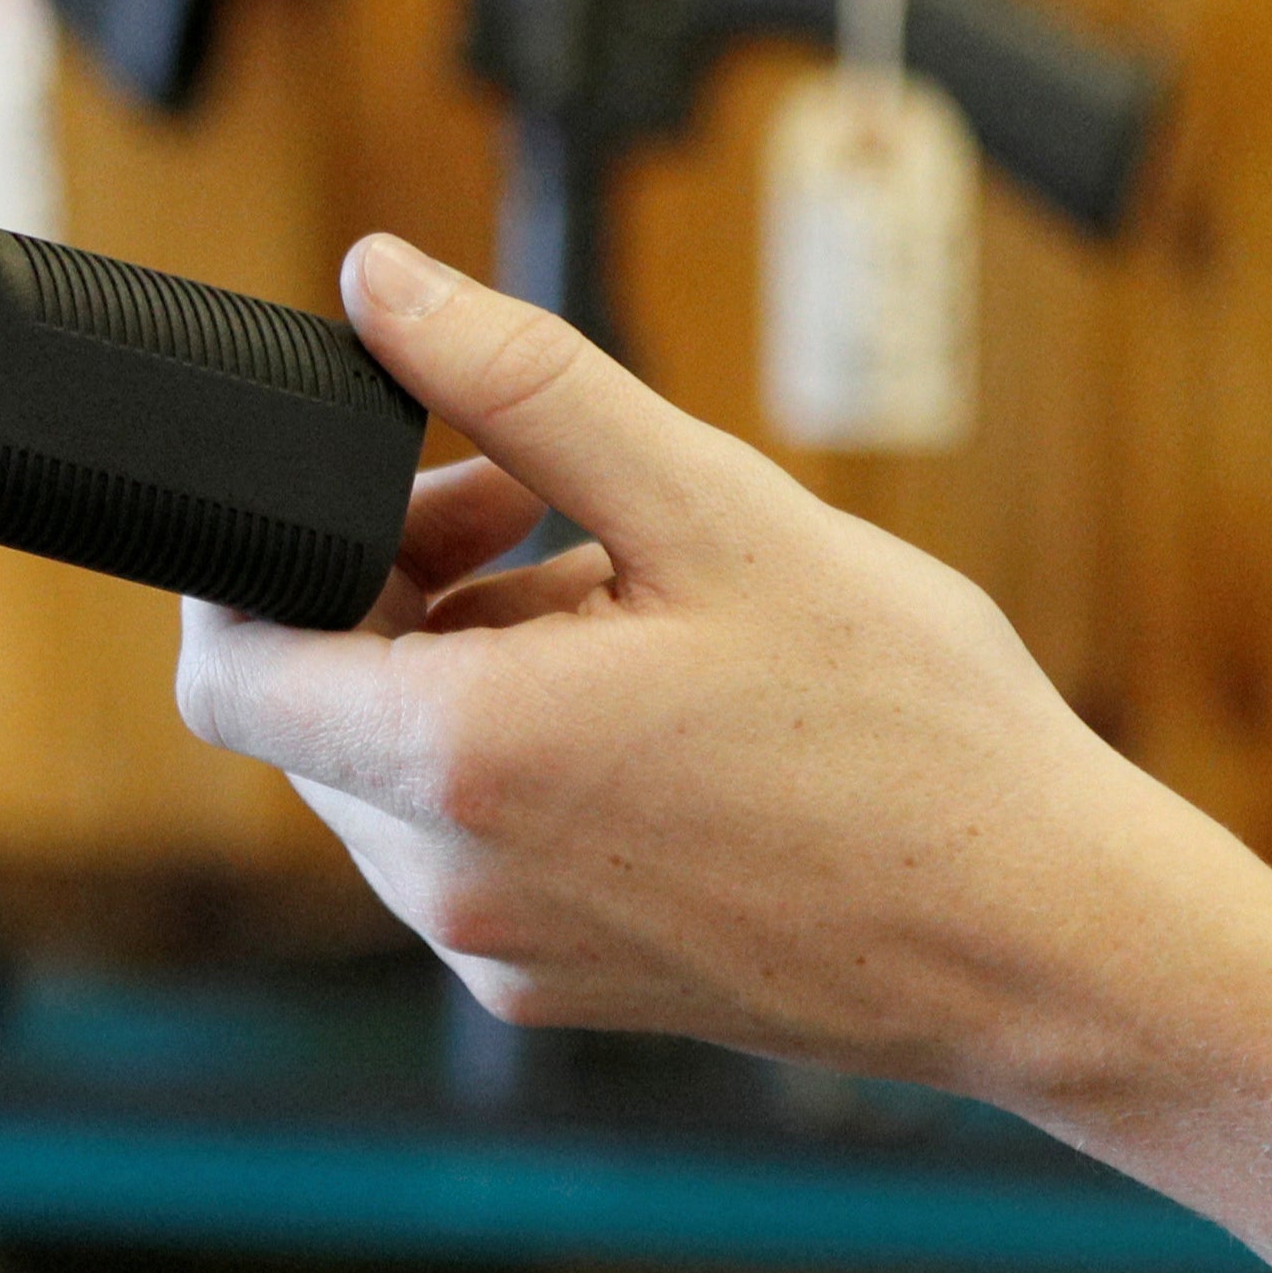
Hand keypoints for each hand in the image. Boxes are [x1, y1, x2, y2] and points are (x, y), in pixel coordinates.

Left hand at [173, 236, 1265, 1107]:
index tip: (408, 493)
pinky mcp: (541, 990)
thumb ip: (519, 387)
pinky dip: (513, 763)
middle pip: (310, 709)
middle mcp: (443, 878)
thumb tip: (379, 282)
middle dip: (394, 591)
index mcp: (456, 757)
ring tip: (623, 611)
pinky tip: (651, 716)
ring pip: (388, 777)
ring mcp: (489, 948)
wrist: (1044, 940)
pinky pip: (464, 849)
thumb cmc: (911, 731)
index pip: (227, 670)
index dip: (278, 561)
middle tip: (535, 515)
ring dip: (462, 670)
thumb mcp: (714, 511)